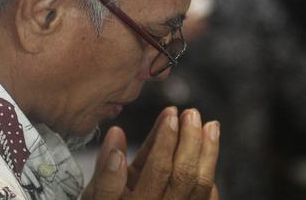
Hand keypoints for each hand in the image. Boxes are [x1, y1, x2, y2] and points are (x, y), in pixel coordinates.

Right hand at [81, 107, 220, 199]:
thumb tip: (116, 132)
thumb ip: (104, 167)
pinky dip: (208, 174)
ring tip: (210, 126)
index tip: (169, 114)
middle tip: (191, 114)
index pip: (156, 168)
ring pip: (199, 184)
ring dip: (207, 152)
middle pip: (182, 174)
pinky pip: (206, 198)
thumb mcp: (96, 195)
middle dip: (189, 139)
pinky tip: (209, 153)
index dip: (163, 139)